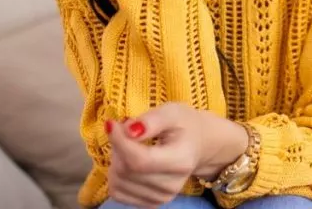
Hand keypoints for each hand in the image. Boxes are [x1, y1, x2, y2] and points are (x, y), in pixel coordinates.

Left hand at [105, 103, 248, 206]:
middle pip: (126, 171)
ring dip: (116, 160)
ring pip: (118, 182)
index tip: (111, 124)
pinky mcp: (151, 203)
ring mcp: (161, 197)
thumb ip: (152, 120)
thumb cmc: (185, 125)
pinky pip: (118, 192)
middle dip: (118, 147)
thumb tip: (128, 130)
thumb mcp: (172, 112)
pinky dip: (116, 175)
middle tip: (126, 130)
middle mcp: (171, 185)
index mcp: (180, 160)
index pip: (138, 160)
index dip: (119, 142)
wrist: (199, 145)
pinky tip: (128, 161)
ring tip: (130, 145)